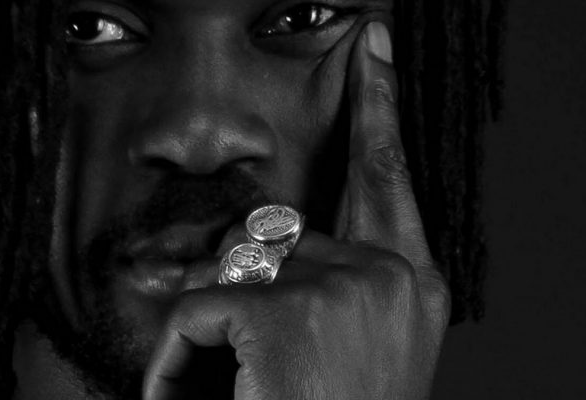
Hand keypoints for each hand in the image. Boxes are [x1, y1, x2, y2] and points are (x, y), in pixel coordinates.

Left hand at [142, 21, 450, 399]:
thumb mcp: (345, 350)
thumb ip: (320, 285)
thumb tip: (251, 244)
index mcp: (412, 286)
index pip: (389, 177)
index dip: (380, 109)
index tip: (375, 46)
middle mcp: (389, 277)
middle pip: (274, 231)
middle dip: (228, 280)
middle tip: (217, 345)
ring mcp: (343, 289)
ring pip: (229, 269)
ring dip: (201, 331)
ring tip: (209, 391)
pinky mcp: (286, 313)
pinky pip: (195, 307)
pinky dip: (173, 361)